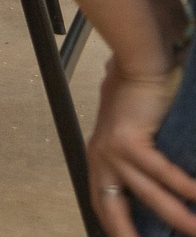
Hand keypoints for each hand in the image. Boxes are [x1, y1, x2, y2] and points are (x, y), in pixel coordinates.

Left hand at [91, 61, 195, 234]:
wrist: (137, 65)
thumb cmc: (139, 97)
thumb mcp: (134, 134)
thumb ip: (141, 159)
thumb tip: (165, 190)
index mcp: (100, 160)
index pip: (104, 203)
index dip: (115, 227)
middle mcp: (101, 158)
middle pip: (113, 209)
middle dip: (129, 235)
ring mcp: (112, 150)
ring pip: (149, 196)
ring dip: (178, 218)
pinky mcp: (128, 140)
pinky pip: (161, 172)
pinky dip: (185, 188)